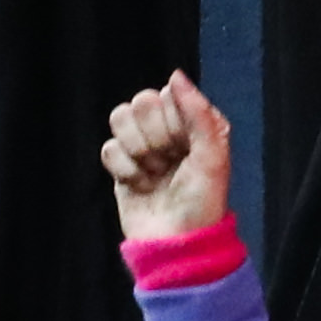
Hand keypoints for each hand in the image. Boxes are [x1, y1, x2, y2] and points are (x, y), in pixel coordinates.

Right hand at [101, 70, 233, 243]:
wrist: (176, 244)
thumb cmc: (202, 202)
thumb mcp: (213, 155)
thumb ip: (197, 112)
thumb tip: (174, 75)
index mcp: (194, 121)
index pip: (167, 95)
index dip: (172, 122)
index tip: (183, 148)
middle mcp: (168, 129)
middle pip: (140, 103)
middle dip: (152, 137)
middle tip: (167, 162)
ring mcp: (143, 146)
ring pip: (119, 120)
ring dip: (136, 151)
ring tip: (153, 173)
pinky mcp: (122, 166)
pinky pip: (108, 148)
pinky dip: (123, 170)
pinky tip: (140, 185)